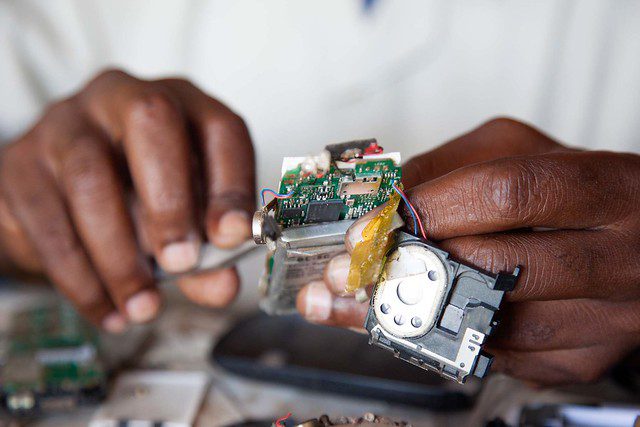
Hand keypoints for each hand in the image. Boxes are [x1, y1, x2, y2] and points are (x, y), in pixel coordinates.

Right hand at [0, 69, 254, 331]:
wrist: (58, 199)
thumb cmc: (136, 199)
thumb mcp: (183, 222)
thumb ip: (207, 254)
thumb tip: (222, 287)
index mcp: (182, 106)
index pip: (220, 127)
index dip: (232, 182)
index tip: (234, 236)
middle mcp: (123, 97)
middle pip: (150, 120)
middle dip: (171, 201)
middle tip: (182, 263)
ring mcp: (65, 124)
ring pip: (90, 178)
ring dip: (121, 256)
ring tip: (143, 308)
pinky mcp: (21, 164)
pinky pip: (49, 220)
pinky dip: (81, 277)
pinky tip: (107, 310)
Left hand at [297, 118, 639, 385]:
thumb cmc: (580, 189)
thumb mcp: (520, 151)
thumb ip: (449, 166)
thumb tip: (381, 203)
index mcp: (602, 188)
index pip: (503, 195)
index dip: (427, 210)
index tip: (372, 225)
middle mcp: (615, 258)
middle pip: (492, 267)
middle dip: (404, 270)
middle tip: (346, 271)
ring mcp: (605, 318)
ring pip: (491, 326)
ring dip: (409, 316)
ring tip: (355, 302)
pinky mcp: (585, 357)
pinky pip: (501, 358)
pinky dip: (446, 339)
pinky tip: (414, 319)